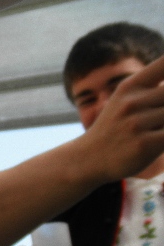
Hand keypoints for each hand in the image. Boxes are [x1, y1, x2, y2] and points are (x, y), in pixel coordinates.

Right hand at [76, 54, 163, 182]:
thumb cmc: (117, 128)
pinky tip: (156, 142)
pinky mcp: (144, 144)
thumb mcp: (128, 100)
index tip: (160, 92)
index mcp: (130, 86)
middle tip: (153, 118)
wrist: (89, 158)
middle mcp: (131, 102)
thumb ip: (156, 90)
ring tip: (151, 132)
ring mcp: (136, 123)